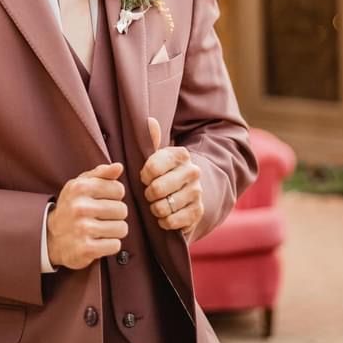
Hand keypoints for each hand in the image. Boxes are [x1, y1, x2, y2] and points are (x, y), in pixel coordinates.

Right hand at [47, 163, 127, 269]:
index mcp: (80, 187)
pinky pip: (115, 245)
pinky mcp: (86, 249)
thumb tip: (119, 166)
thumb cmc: (72, 206)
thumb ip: (101, 173)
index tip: (103, 201)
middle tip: (101, 217)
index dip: (114, 197)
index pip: (118, 189)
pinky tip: (98, 241)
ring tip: (101, 229)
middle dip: (115, 215)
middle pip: (122, 210)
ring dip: (114, 231)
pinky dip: (110, 245)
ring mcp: (82, 229)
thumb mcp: (81, 185)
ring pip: (122, 228)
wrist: (50, 236)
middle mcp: (80, 207)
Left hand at [140, 118, 202, 237]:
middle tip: (149, 194)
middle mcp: (192, 171)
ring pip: (164, 206)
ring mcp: (197, 192)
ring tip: (156, 204)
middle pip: (157, 189)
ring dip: (155, 208)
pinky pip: (172, 221)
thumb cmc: (164, 172)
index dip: (143, 176)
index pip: (152, 167)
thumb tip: (149, 120)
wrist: (188, 192)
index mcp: (180, 154)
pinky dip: (164, 221)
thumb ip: (151, 140)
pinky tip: (164, 216)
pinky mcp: (198, 212)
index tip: (144, 177)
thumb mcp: (156, 156)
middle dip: (148, 194)